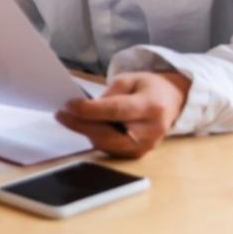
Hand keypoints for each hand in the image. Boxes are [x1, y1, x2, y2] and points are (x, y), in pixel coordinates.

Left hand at [56, 71, 191, 158]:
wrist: (171, 102)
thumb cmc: (148, 88)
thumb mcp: (129, 80)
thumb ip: (109, 93)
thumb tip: (86, 108)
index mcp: (152, 107)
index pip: (117, 111)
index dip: (90, 110)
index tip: (69, 105)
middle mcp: (151, 130)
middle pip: (110, 133)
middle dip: (81, 125)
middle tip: (61, 114)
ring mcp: (147, 146)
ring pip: (107, 145)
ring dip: (85, 132)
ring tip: (69, 119)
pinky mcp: (138, 154)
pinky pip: (110, 150)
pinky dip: (95, 139)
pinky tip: (85, 127)